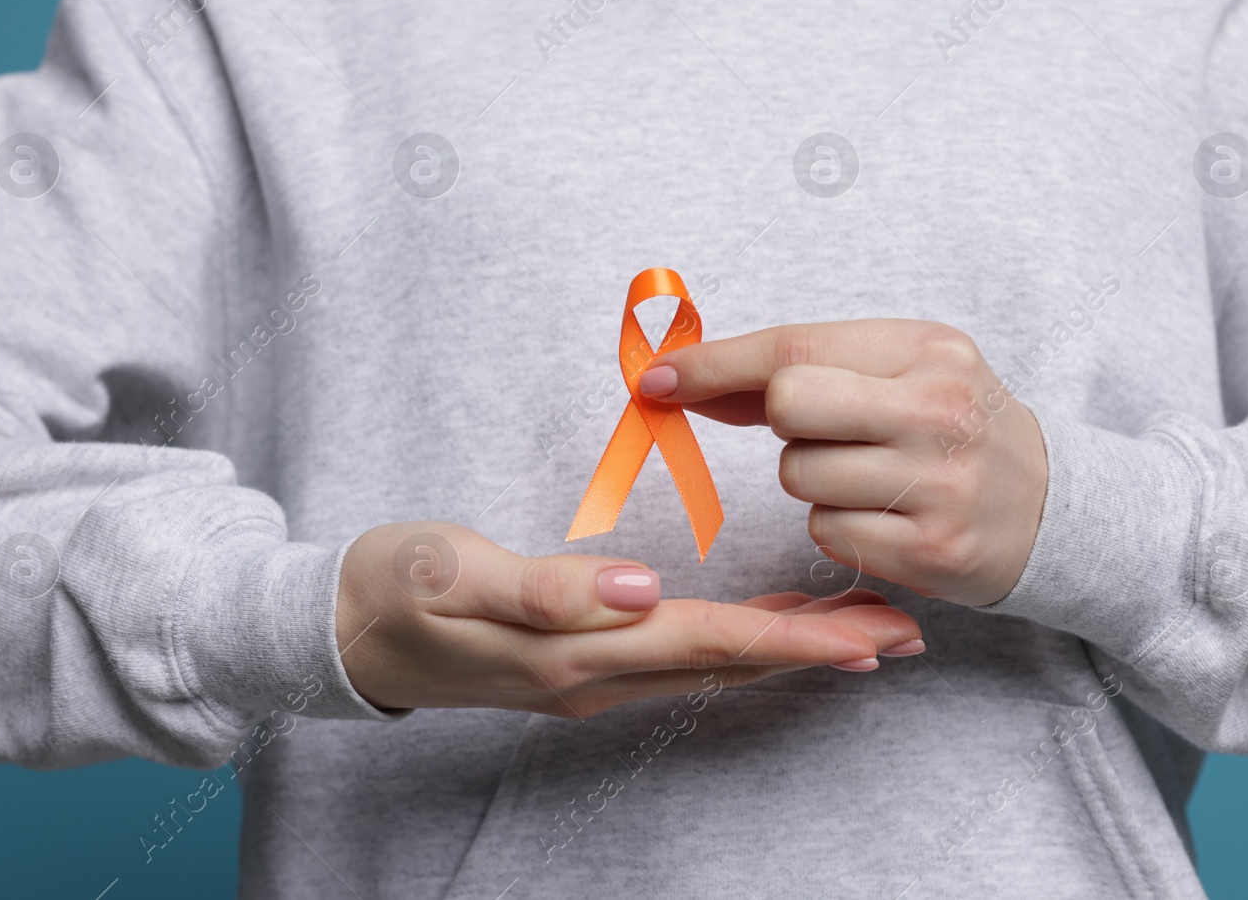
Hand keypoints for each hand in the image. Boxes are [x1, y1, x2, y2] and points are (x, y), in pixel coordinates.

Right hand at [335, 521, 923, 717]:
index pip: (708, 642)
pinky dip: (738, 640)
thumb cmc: (396, 587)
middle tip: (903, 632)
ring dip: (789, 645)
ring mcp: (591, 673)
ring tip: (861, 629)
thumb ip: (545, 588)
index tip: (870, 634)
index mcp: (577, 648)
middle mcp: (597, 673)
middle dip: (819, 647)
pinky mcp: (582, 661)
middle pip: (729, 660)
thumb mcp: (451, 574)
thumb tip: (641, 591)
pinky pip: (681, 656)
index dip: (794, 638)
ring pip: (713, 661)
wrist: (343, 630)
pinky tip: (766, 626)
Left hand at [640, 320, 1047, 606]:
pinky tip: (884, 516)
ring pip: (800, 476)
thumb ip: (800, 370)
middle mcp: (939, 411)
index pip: (793, 347)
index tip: (658, 378)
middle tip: (821, 431)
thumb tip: (682, 377)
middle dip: (781, 422)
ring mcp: (939, 483)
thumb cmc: (950, 427)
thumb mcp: (899, 373)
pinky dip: (837, 526)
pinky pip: (827, 532)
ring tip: (870, 476)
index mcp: (927, 350)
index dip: (714, 363)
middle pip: (790, 406)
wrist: (1051, 508)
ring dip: (812, 480)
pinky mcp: (933, 551)